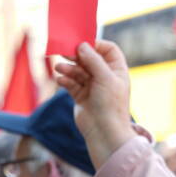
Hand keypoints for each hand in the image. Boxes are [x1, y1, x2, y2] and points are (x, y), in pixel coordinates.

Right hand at [55, 41, 136, 168]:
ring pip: (78, 71)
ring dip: (68, 68)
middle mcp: (105, 77)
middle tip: (64, 52)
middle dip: (77, 55)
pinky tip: (60, 80)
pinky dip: (65, 80)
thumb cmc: (110, 105)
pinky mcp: (80, 97)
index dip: (96, 44)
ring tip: (59, 68)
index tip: (82, 43)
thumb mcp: (105, 77)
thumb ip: (93, 60)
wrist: (104, 133)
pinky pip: (71, 84)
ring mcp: (92, 87)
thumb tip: (82, 45)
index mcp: (116, 70)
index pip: (108, 49)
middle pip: (89, 59)